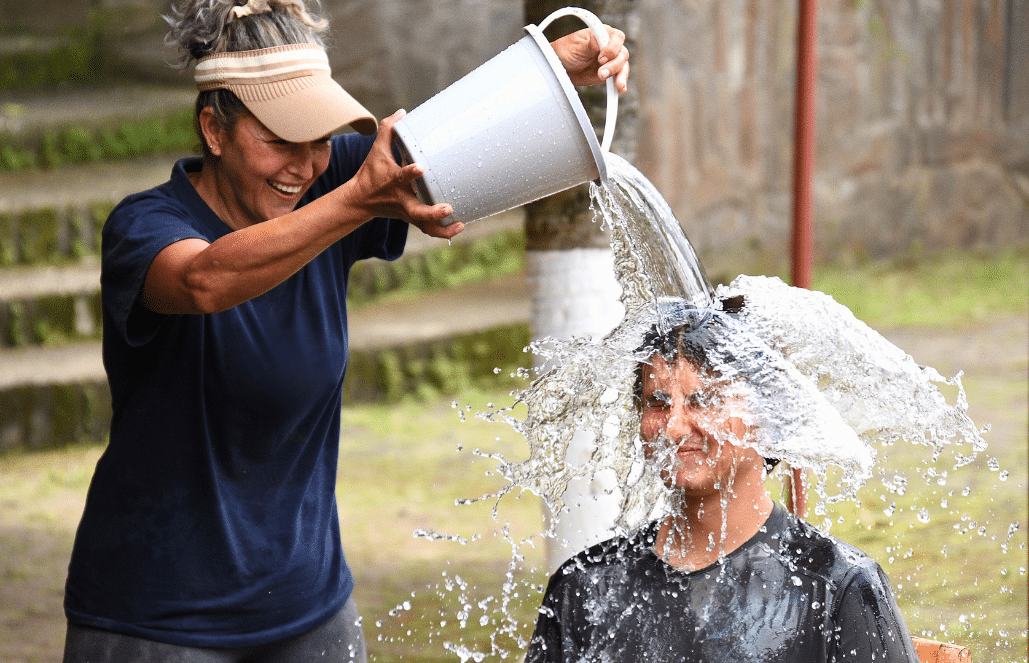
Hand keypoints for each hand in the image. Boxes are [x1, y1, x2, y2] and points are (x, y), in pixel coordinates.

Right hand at [345, 110, 464, 239]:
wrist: (361, 200)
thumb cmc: (372, 173)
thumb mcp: (376, 150)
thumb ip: (388, 130)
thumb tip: (403, 112)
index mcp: (392, 181)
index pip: (401, 177)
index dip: (410, 173)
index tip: (420, 168)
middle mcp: (401, 199)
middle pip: (416, 211)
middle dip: (431, 212)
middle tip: (447, 208)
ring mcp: (408, 212)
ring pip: (425, 226)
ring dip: (442, 228)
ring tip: (460, 225)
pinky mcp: (413, 220)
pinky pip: (429, 230)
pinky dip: (443, 232)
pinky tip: (459, 226)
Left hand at [551, 25, 629, 92]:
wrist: (559, 68)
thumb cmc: (565, 52)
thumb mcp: (576, 46)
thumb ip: (591, 44)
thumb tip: (601, 40)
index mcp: (602, 34)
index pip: (617, 38)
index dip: (612, 48)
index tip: (601, 58)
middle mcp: (609, 46)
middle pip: (622, 54)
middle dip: (614, 65)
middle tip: (601, 73)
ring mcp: (610, 60)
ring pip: (623, 66)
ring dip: (620, 76)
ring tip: (616, 85)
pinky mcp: (609, 73)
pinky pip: (619, 77)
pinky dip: (620, 83)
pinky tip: (620, 89)